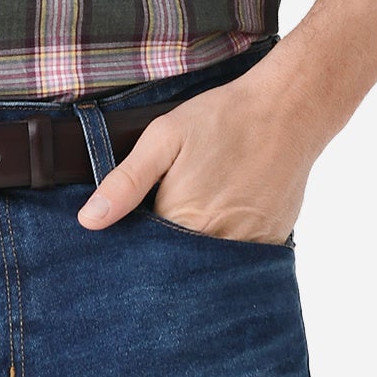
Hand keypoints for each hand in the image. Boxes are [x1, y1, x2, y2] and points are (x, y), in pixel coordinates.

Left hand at [77, 61, 320, 244]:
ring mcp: (248, 246)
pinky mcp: (272, 242)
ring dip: (197, 252)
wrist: (287, 109)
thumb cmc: (222, 118)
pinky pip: (240, 258)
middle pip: (177, 266)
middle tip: (170, 211)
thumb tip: (89, 221)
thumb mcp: (164, 137)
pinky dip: (229, 247)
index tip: (133, 229)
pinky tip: (226, 215)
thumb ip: (125, 182)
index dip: (135, 243)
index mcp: (182, 219)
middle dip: (164, 254)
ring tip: (198, 214)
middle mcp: (215, 242)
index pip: (145, 254)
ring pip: (209, 266)